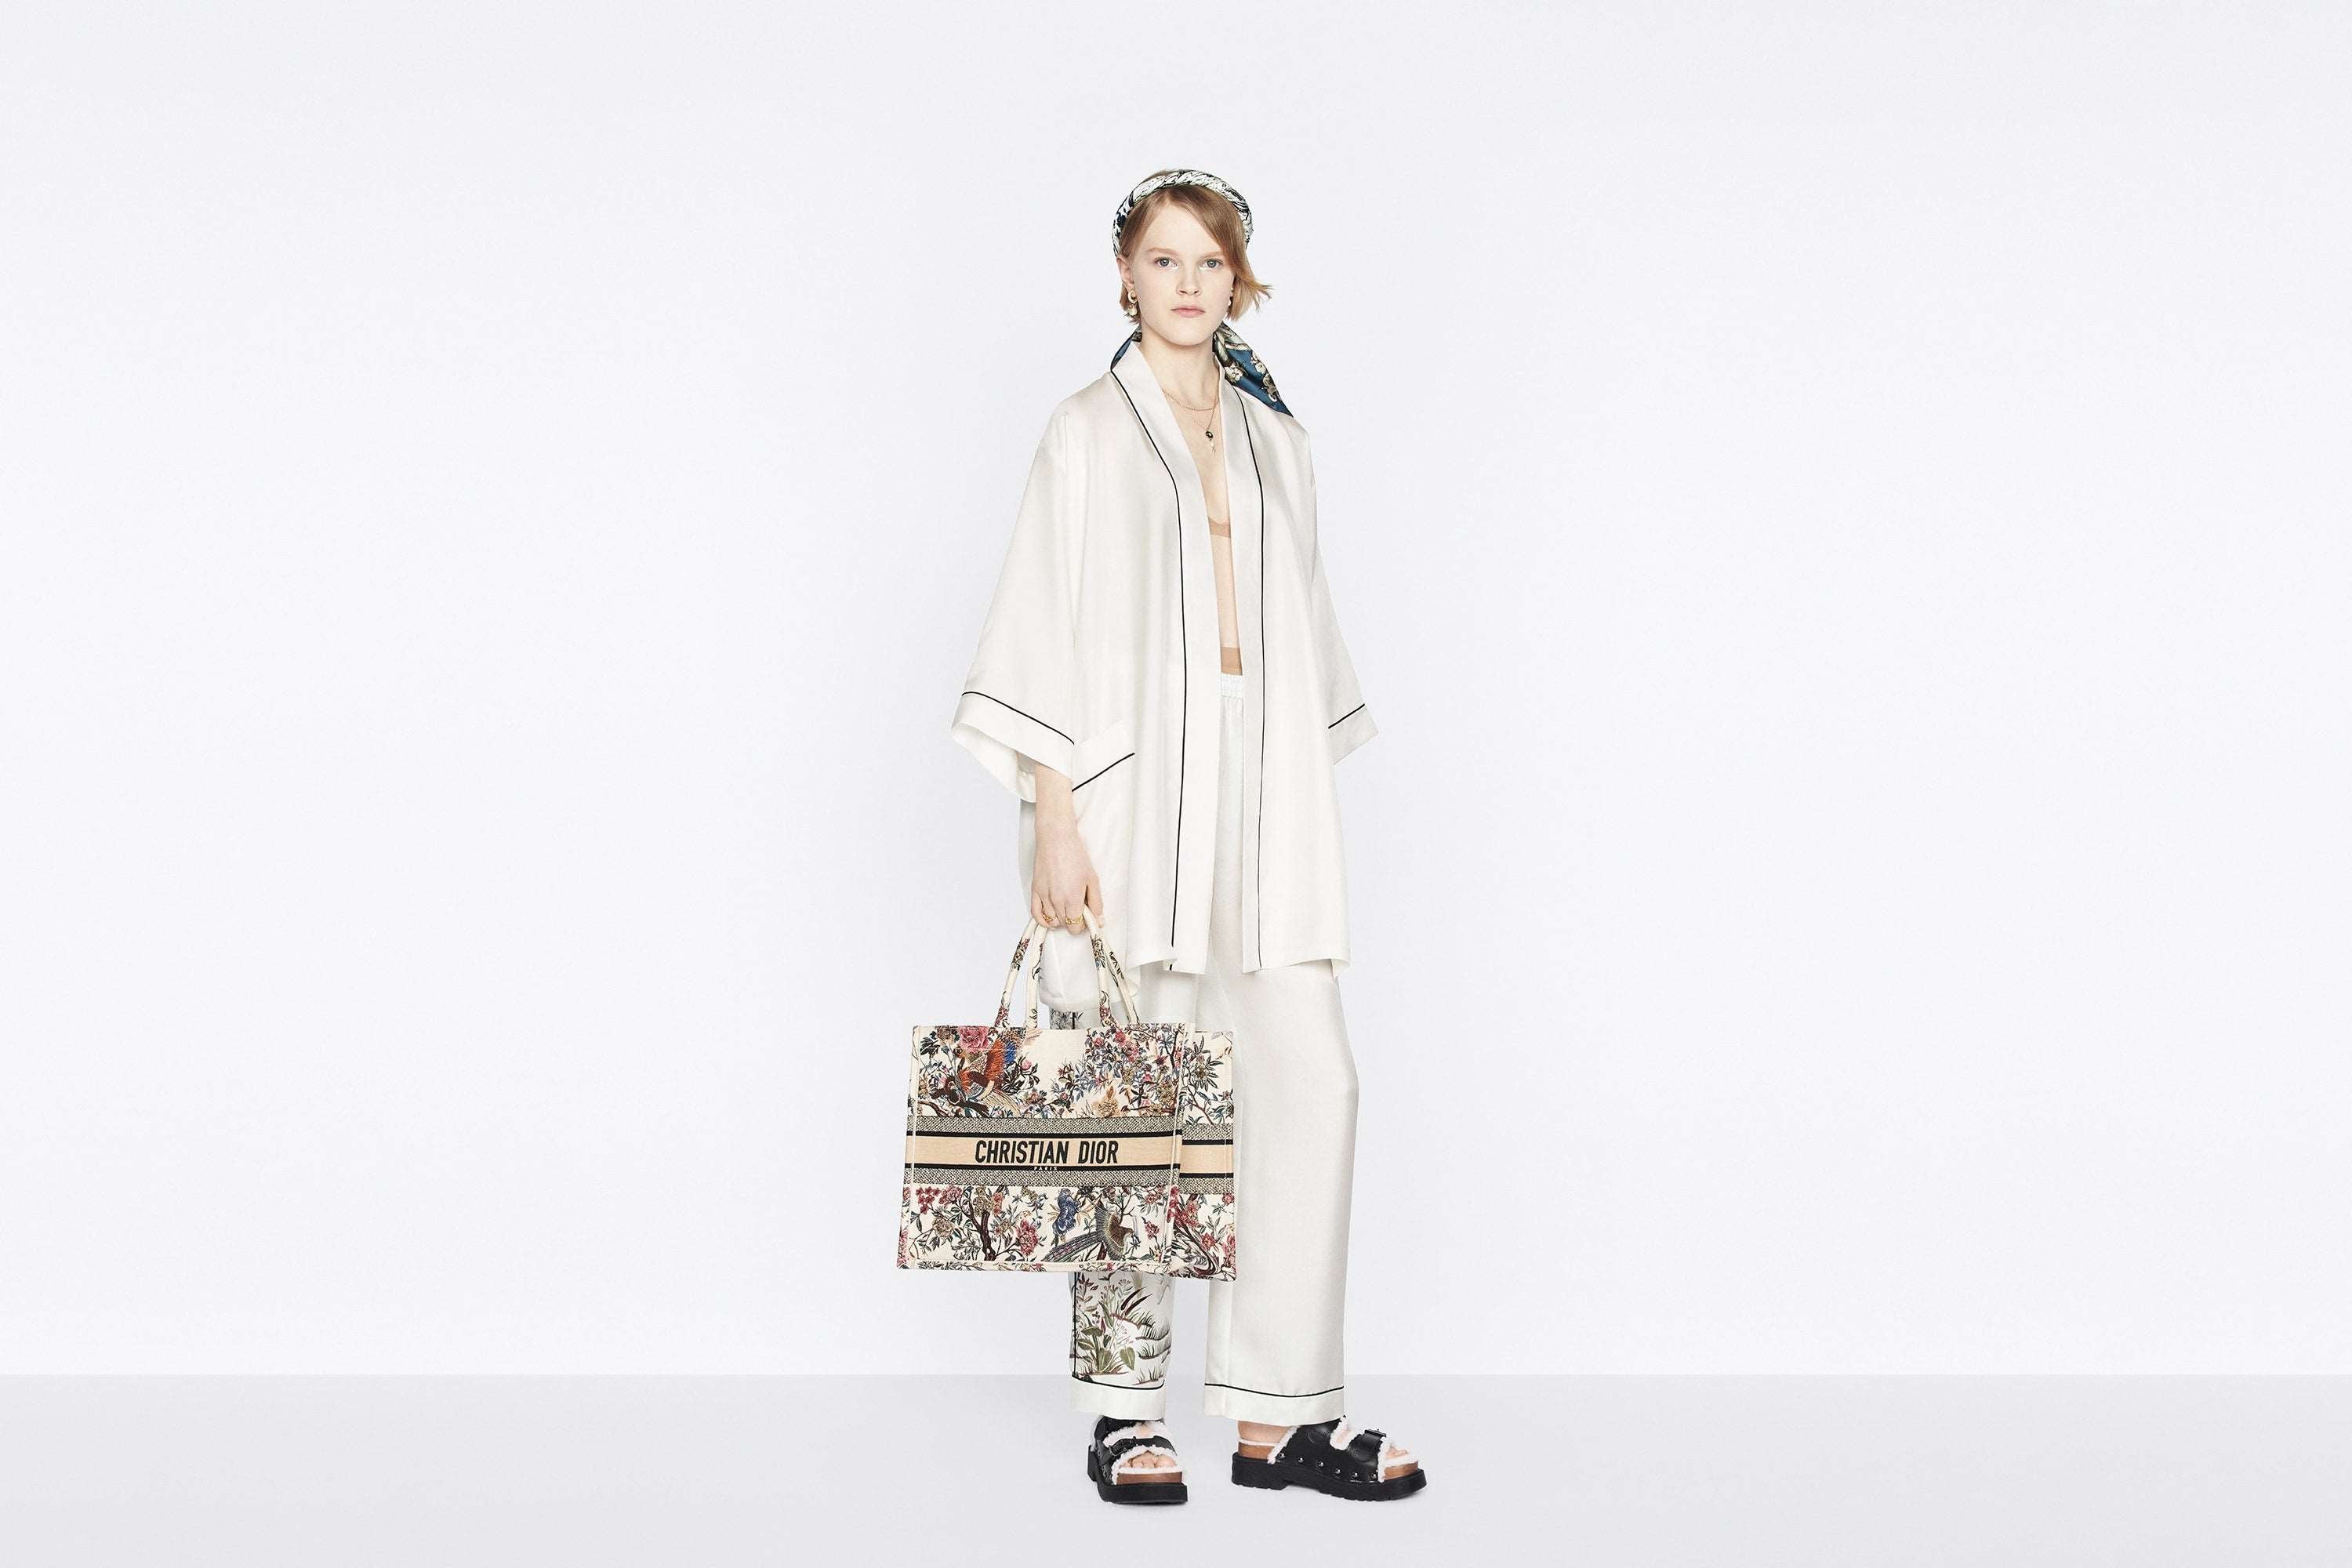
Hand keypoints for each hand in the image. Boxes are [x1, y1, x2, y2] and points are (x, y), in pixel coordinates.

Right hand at [1031, 816, 1102, 934]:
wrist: (1056, 838)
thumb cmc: (1075, 855)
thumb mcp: (1093, 878)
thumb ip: (1096, 902)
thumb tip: (1099, 920)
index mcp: (1072, 899)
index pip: (1075, 927)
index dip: (1083, 925)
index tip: (1086, 917)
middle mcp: (1056, 901)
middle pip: (1065, 924)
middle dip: (1073, 920)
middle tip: (1079, 908)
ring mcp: (1044, 896)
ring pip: (1051, 921)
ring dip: (1060, 919)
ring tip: (1067, 908)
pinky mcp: (1035, 890)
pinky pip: (1035, 914)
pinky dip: (1043, 920)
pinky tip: (1051, 918)